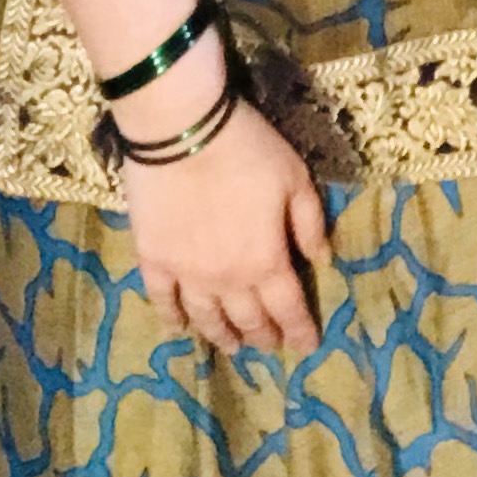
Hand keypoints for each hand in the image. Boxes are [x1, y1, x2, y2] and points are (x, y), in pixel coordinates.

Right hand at [121, 96, 331, 356]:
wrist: (182, 130)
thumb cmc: (247, 150)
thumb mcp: (296, 179)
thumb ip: (310, 224)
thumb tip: (322, 261)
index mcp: (266, 261)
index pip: (287, 308)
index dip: (299, 330)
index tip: (308, 347)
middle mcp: (227, 279)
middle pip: (248, 319)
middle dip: (263, 335)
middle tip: (270, 345)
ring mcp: (186, 274)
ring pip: (206, 318)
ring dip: (221, 336)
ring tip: (231, 346)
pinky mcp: (153, 260)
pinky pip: (162, 301)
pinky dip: (171, 319)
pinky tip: (178, 329)